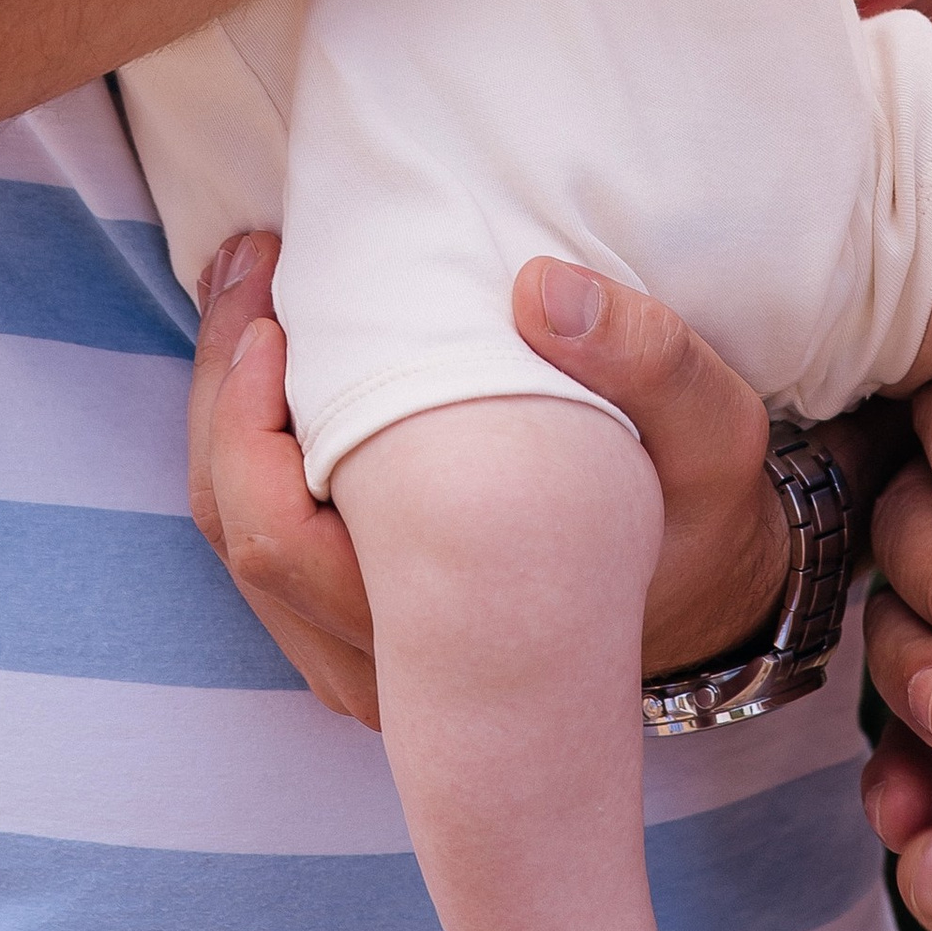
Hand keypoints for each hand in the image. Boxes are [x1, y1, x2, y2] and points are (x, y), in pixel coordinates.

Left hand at [187, 237, 809, 713]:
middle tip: (248, 264)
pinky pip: (267, 530)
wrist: (707, 586)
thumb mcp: (709, 430)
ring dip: (227, 405)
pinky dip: (251, 437)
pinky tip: (271, 342)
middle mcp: (391, 666)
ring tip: (248, 280)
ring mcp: (367, 652)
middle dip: (222, 388)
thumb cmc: (699, 508)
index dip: (247, 428)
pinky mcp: (362, 614)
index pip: (279, 544)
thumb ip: (646, 361)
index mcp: (454, 637)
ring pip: (239, 535)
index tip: (276, 313)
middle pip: (237, 531)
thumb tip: (541, 289)